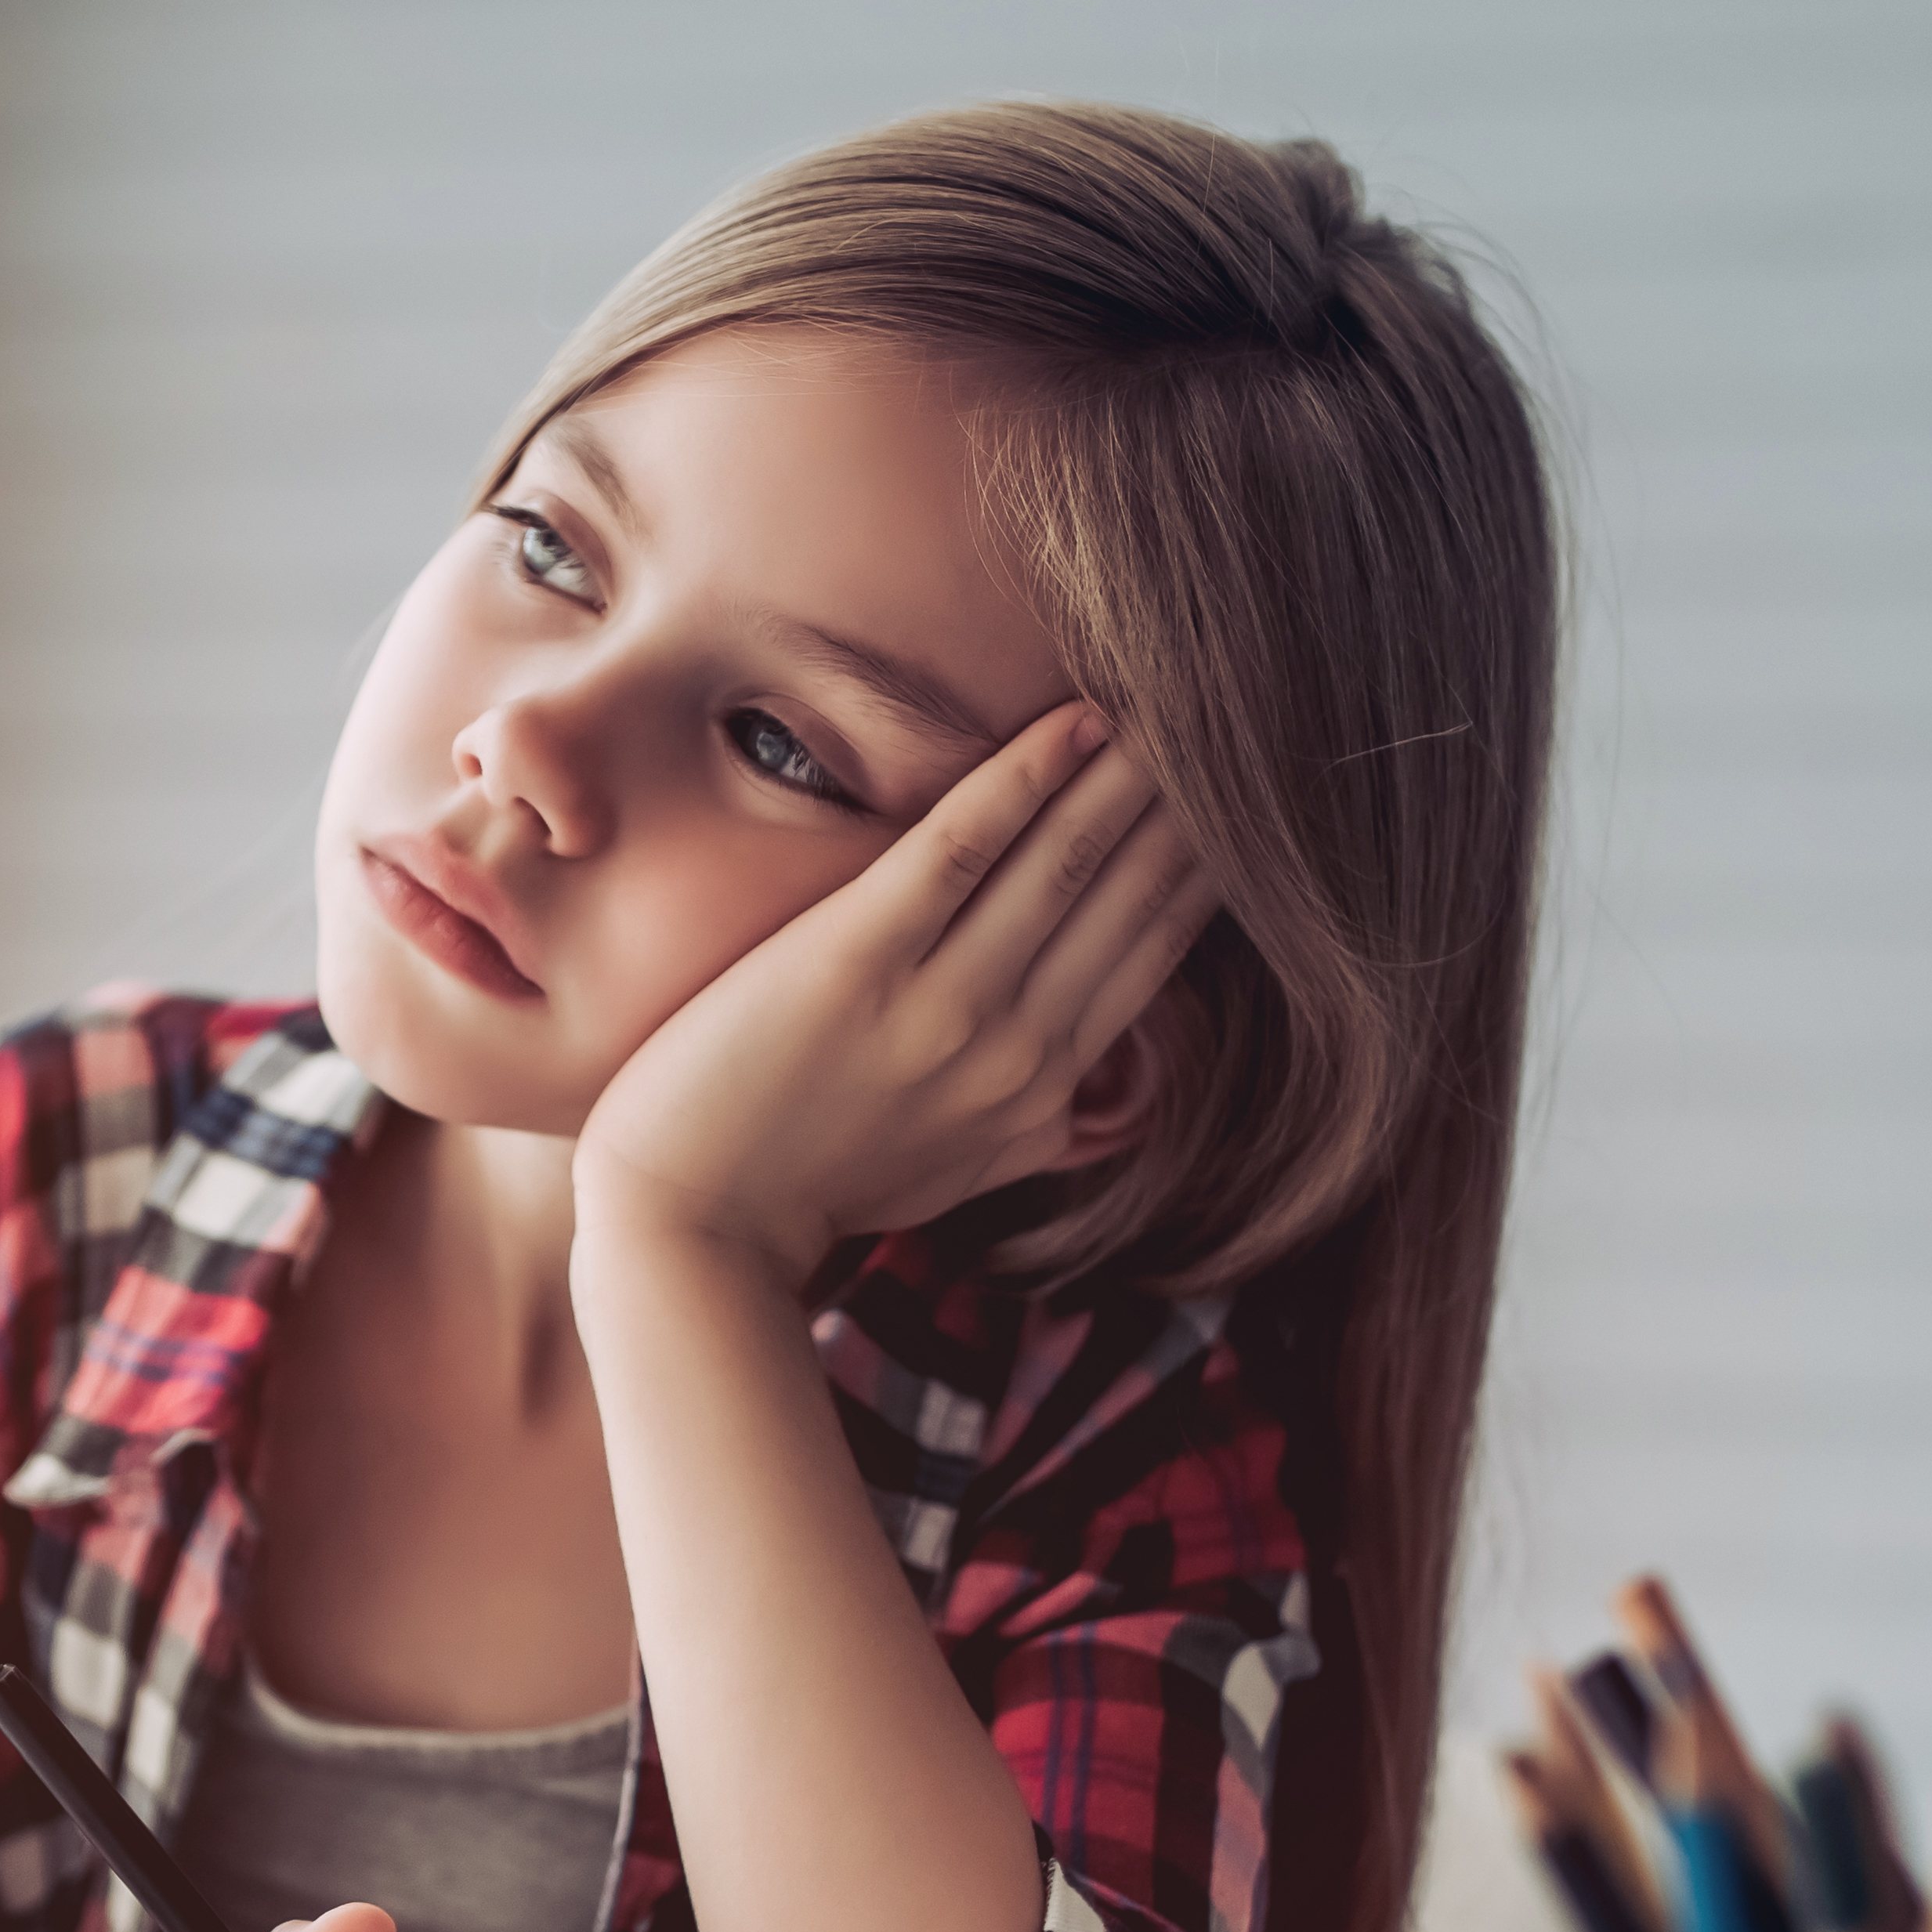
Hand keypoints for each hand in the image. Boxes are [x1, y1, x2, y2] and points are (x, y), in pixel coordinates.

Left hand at [571, 703, 1215, 1289]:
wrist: (692, 1230)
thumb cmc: (810, 1187)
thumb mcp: (954, 1170)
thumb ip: (1034, 1128)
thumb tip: (1098, 1104)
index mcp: (1041, 1089)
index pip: (1149, 953)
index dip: (1202, 867)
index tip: (1239, 798)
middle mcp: (1012, 1050)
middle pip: (1127, 899)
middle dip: (1185, 805)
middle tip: (1230, 720)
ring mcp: (937, 1008)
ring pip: (1062, 865)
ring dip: (1125, 775)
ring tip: (1169, 701)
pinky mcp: (854, 964)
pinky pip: (959, 850)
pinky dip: (1021, 780)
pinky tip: (1074, 721)